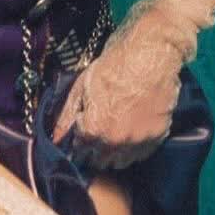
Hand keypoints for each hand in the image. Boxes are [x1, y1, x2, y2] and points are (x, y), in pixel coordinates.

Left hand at [49, 0, 191, 170]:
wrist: (152, 52)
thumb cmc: (114, 64)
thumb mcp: (82, 86)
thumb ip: (68, 116)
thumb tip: (56, 138)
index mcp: (93, 129)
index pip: (79, 152)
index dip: (79, 141)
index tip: (83, 132)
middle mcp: (115, 142)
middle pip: (100, 161)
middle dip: (95, 150)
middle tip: (99, 131)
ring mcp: (138, 141)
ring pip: (121, 162)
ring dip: (115, 153)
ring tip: (115, 132)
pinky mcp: (158, 135)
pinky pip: (142, 154)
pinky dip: (135, 148)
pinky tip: (132, 130)